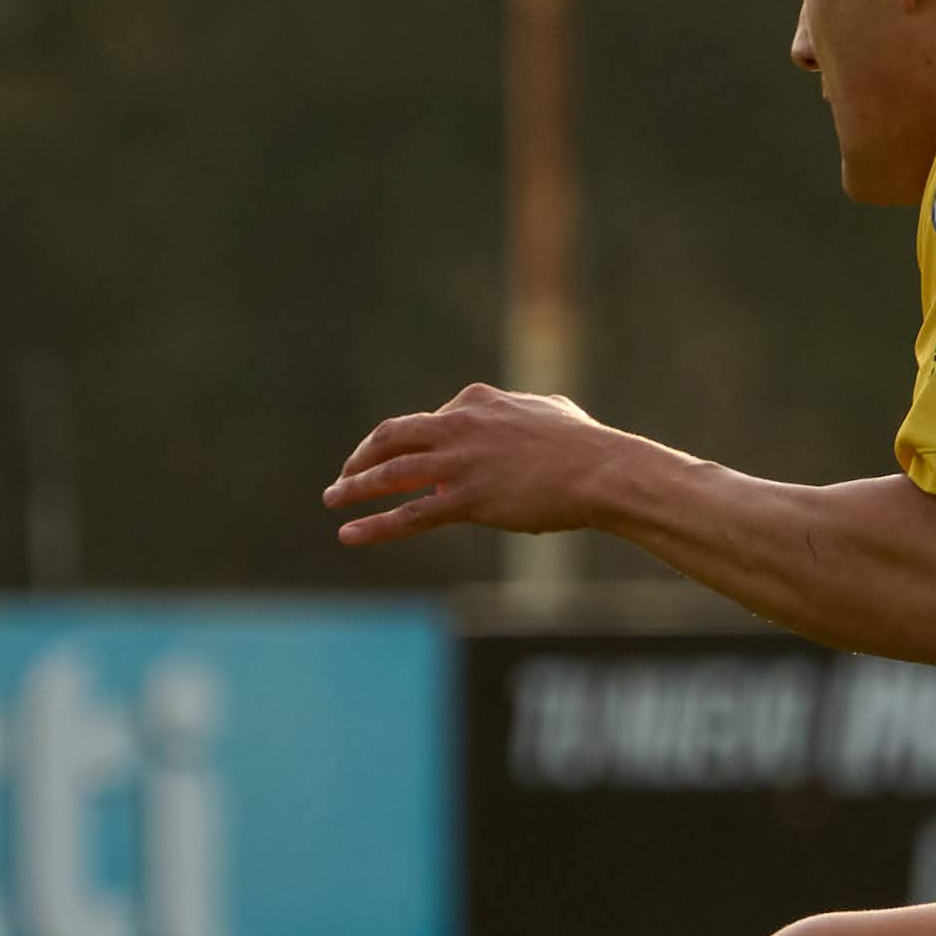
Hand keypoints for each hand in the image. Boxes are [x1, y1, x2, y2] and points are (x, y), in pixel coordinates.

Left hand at [326, 385, 623, 546]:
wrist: (602, 471)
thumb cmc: (586, 444)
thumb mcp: (551, 412)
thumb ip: (527, 410)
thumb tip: (534, 410)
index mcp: (476, 401)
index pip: (427, 421)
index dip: (408, 443)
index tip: (398, 460)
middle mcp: (459, 425)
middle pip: (392, 437)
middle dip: (363, 457)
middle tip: (344, 474)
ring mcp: (459, 462)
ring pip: (391, 474)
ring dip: (355, 488)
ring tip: (332, 500)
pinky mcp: (466, 498)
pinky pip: (408, 514)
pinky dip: (374, 525)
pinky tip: (350, 534)